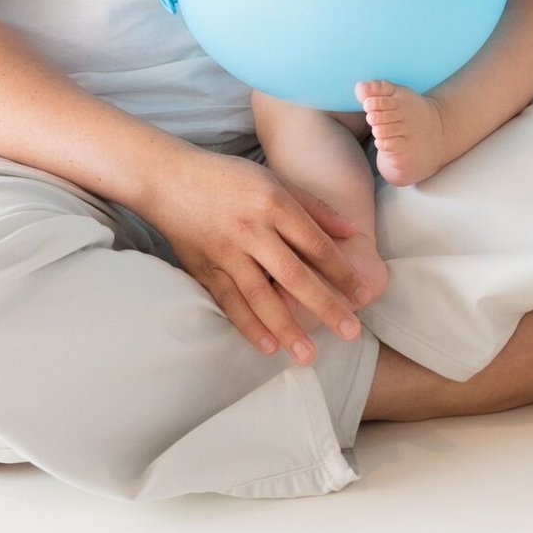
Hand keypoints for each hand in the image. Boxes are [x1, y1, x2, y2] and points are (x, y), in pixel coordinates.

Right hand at [144, 144, 371, 364]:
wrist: (170, 179)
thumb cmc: (228, 177)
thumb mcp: (273, 180)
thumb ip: (313, 207)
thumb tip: (351, 232)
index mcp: (273, 202)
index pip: (315, 243)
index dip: (341, 270)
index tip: (362, 294)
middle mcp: (251, 228)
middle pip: (294, 274)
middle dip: (325, 305)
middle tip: (351, 334)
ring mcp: (226, 251)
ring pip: (261, 296)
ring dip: (287, 327)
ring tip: (308, 355)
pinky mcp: (205, 268)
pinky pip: (230, 302)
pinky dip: (248, 325)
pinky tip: (268, 346)